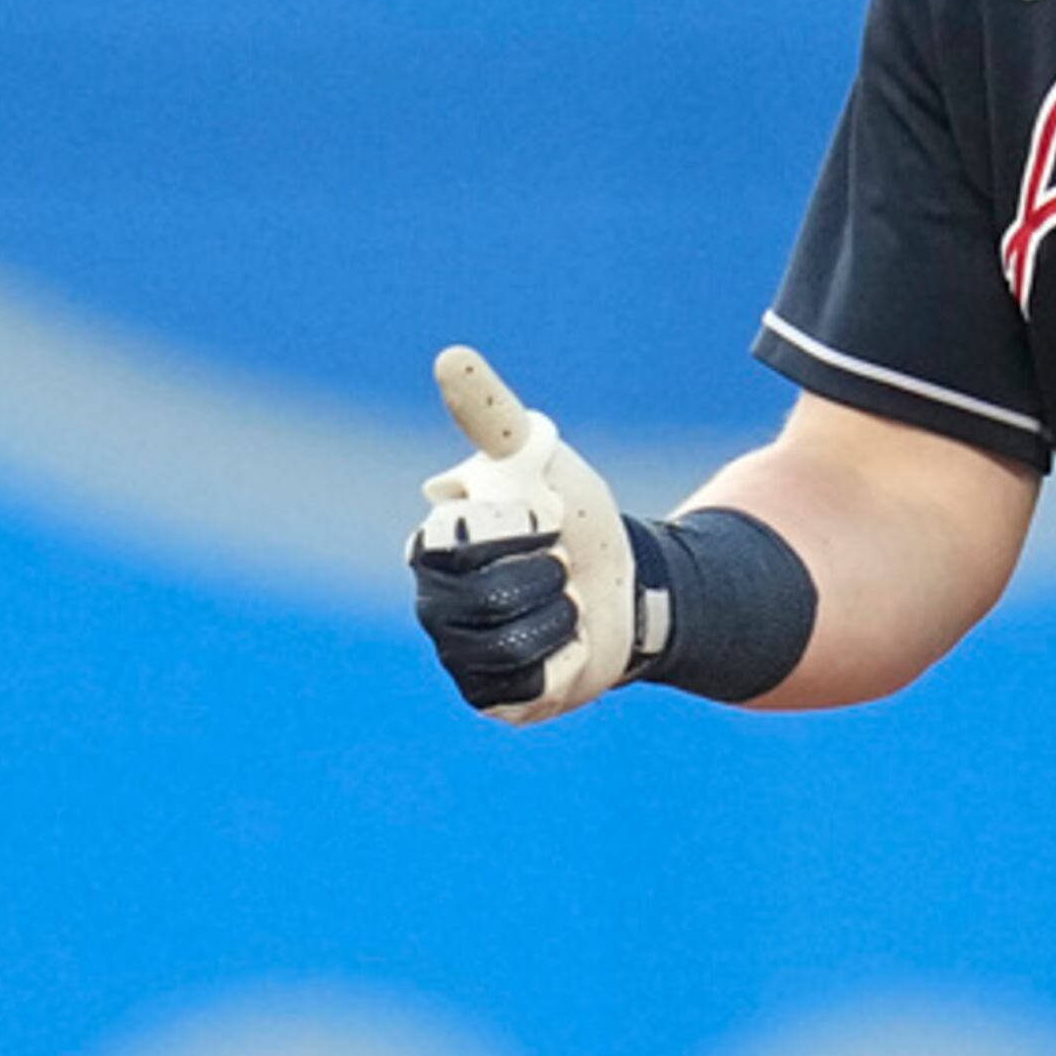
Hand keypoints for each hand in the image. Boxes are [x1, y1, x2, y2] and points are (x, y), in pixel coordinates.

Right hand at [406, 346, 637, 723]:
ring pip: (513, 644)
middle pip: (492, 598)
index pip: (464, 542)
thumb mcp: (538, 457)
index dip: (522, 529)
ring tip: (562, 603)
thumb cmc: (571, 516)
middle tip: (559, 564)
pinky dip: (568, 660)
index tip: (546, 517)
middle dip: (549, 573)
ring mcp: (461, 656)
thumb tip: (451, 357)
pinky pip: (532, 687)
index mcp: (432, 547)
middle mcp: (434, 606)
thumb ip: (492, 413)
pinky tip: (566, 644)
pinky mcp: (496, 698)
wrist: (623, 583)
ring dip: (562, 615)